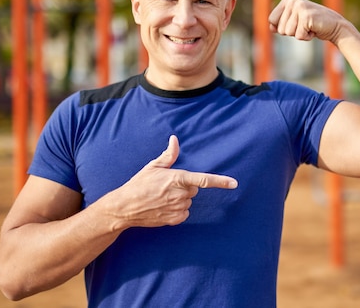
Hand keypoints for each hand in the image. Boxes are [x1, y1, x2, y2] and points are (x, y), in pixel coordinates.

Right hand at [109, 135, 237, 228]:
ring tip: (162, 197)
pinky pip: (184, 213)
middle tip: (167, 186)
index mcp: (177, 178)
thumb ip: (169, 154)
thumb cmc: (139, 184)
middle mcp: (180, 194)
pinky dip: (178, 210)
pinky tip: (163, 206)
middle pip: (194, 190)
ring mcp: (178, 208)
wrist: (125, 207)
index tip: (234, 183)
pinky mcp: (175, 219)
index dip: (220, 181)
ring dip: (180, 199)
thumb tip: (175, 139)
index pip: (203, 180)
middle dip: (185, 187)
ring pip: (189, 201)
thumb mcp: (153, 166)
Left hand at [268, 0, 346, 42]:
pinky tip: (314, 29)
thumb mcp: (295, 21)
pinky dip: (307, 37)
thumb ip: (281, 22)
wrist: (335, 26)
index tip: (296, 23)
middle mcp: (292, 0)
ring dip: (300, 34)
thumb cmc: (313, 24)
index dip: (283, 27)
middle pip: (280, 28)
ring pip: (288, 33)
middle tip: (305, 25)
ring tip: (310, 27)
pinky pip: (298, 36)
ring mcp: (299, 7)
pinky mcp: (306, 17)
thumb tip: (270, 27)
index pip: (271, 20)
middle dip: (293, 32)